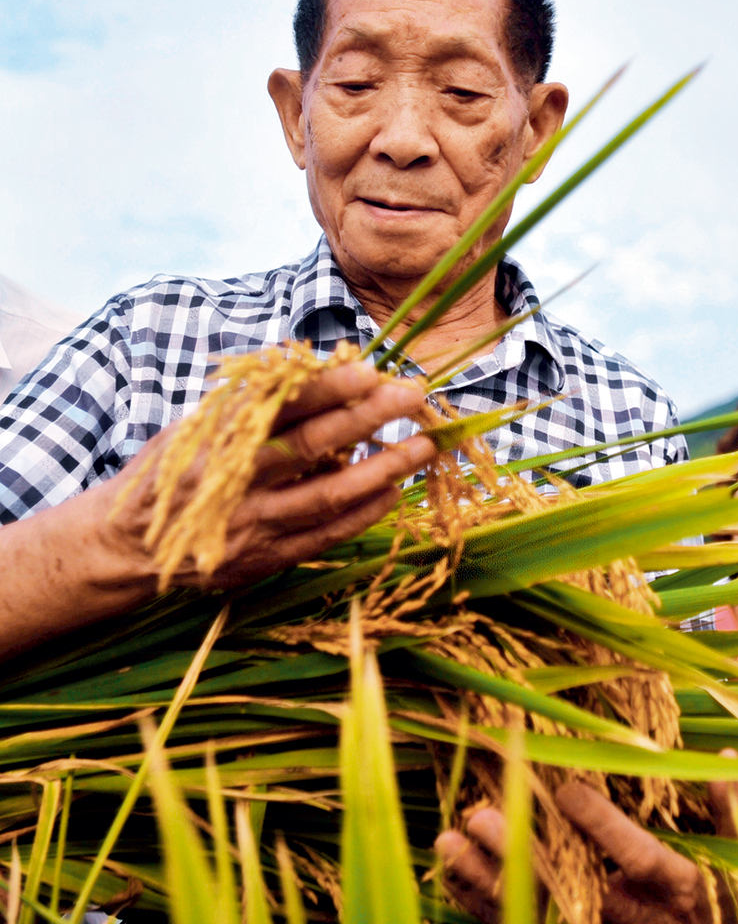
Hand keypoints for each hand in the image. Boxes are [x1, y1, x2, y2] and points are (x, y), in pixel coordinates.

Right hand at [100, 362, 435, 586]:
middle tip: (411, 395)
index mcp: (217, 439)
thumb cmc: (171, 473)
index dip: (327, 387)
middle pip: (311, 446)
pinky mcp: (265, 559)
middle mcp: (236, 481)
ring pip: (329, 496)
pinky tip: (393, 492)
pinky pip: (326, 536)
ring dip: (382, 469)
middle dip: (366, 417)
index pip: (280, 406)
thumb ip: (247, 402)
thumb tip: (304, 364)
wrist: (129, 547)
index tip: (369, 369)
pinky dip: (363, 513)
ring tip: (422, 447)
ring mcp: (253, 525)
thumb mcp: (195, 427)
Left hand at [435, 759, 737, 923]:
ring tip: (447, 840)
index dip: (603, 828)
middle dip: (522, 854)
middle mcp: (633, 922)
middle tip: (480, 816)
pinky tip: (451, 870)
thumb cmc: (729, 907)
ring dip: (487, 879)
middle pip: (570, 889)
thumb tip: (724, 757)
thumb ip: (731, 812)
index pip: (638, 860)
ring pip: (535, 914)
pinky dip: (482, 903)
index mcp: (677, 891)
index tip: (567, 790)